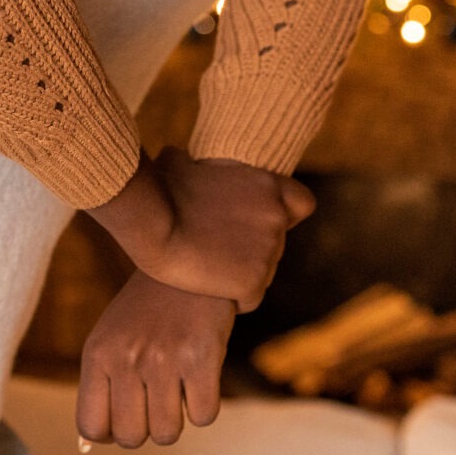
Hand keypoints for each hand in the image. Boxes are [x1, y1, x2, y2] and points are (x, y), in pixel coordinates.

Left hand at [76, 270, 235, 447]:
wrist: (191, 265)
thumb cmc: (147, 313)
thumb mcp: (110, 339)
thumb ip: (99, 388)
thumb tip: (89, 446)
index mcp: (97, 354)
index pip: (91, 427)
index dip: (110, 434)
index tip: (125, 419)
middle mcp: (126, 359)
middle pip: (131, 438)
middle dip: (146, 429)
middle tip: (156, 401)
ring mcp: (163, 360)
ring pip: (167, 434)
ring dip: (177, 420)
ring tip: (178, 388)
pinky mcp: (201, 359)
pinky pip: (203, 417)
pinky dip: (205, 407)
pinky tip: (200, 378)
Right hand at [85, 148, 312, 307]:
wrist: (153, 227)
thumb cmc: (158, 192)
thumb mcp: (178, 164)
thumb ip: (193, 162)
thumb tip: (182, 156)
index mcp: (267, 186)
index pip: (302, 203)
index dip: (284, 215)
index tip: (259, 222)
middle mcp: (276, 217)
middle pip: (276, 245)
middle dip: (251, 249)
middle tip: (217, 250)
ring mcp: (268, 252)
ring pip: (264, 273)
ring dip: (241, 273)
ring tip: (206, 269)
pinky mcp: (254, 282)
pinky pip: (250, 298)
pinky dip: (233, 298)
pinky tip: (207, 289)